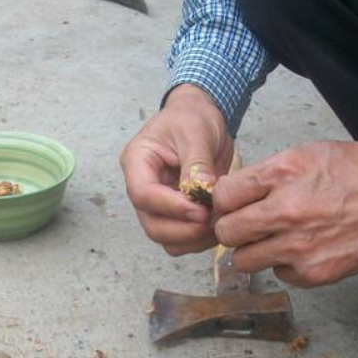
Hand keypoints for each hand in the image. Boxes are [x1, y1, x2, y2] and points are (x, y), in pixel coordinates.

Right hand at [120, 85, 233, 255]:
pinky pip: (181, 239)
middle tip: (212, 221)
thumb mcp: (196, 132)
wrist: (200, 118)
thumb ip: (198, 163)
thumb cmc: (192, 118)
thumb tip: (203, 191)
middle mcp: (142, 187)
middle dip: (183, 230)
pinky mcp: (174, 214)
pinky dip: (198, 240)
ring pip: (165, 237)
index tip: (200, 210)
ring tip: (219, 223)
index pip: (142, 194)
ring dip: (192, 238)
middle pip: (151, 224)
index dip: (170, 207)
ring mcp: (157, 204)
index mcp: (137, 162)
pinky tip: (218, 225)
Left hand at [212, 141, 357, 286]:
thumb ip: (270, 173)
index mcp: (283, 174)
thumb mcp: (311, 153)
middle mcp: (286, 211)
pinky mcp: (313, 272)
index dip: (225, 200)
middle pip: (226, 231)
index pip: (223, 195)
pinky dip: (284, 264)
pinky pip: (277, 273)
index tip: (234, 203)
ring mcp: (298, 246)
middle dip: (232, 228)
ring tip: (272, 239)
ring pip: (244, 260)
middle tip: (247, 225)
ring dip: (253, 250)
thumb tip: (235, 193)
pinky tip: (302, 249)